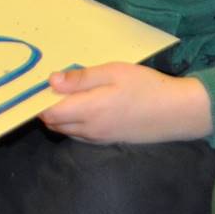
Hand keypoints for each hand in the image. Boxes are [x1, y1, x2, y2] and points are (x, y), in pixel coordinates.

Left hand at [38, 65, 211, 143]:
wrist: (177, 112)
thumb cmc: (146, 86)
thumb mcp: (114, 72)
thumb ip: (81, 78)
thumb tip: (51, 82)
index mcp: (88, 111)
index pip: (49, 113)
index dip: (38, 101)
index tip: (37, 85)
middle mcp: (90, 130)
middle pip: (55, 124)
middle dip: (47, 108)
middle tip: (52, 86)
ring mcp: (99, 138)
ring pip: (67, 131)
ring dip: (60, 116)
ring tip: (67, 94)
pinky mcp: (109, 141)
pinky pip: (81, 135)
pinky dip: (74, 123)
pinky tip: (84, 107)